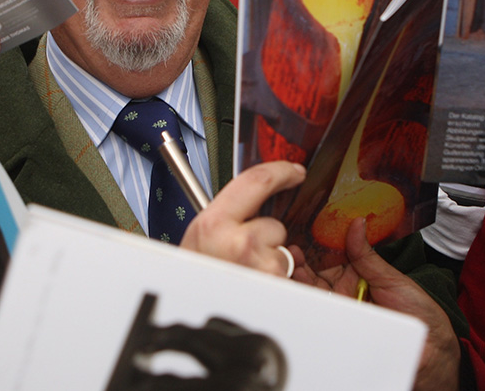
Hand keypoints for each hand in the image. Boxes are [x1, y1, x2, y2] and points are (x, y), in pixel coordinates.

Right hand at [180, 161, 304, 276]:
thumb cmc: (194, 277)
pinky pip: (286, 274)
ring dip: (271, 259)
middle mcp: (238, 243)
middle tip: (244, 251)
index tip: (293, 171)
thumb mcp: (201, 236)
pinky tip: (258, 284)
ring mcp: (260, 267)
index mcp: (214, 224)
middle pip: (274, 224)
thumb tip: (259, 190)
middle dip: (266, 235)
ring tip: (247, 272)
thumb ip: (228, 212)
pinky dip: (278, 278)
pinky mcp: (276, 287)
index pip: (255, 181)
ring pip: (283, 250)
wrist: (192, 312)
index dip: (280, 172)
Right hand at [291, 218, 459, 390]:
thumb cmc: (418, 311)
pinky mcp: (340, 326)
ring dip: (299, 279)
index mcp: (358, 273)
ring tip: (290, 264)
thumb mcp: (391, 276)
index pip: (331, 256)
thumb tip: (356, 224)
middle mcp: (346, 290)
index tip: (304, 232)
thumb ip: (368, 254)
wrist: (429, 347)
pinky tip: (297, 290)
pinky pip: (320, 313)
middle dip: (300, 261)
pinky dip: (307, 302)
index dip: (316, 245)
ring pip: (313, 292)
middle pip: (315, 274)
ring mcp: (342, 308)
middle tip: (289, 250)